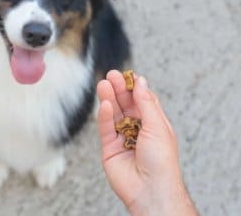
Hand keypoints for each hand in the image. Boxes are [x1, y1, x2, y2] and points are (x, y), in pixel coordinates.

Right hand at [96, 70, 197, 215]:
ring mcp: (122, 138)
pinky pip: (105, 128)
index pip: (142, 100)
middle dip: (119, 89)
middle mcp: (137, 129)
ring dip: (108, 98)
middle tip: (111, 75)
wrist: (150, 189)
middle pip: (125, 104)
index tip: (128, 74)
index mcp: (153, 124)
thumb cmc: (161, 162)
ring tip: (103, 84)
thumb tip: (141, 81)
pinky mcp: (109, 148)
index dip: (135, 87)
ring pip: (113, 114)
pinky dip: (104, 115)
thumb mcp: (157, 126)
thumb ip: (146, 102)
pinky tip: (104, 104)